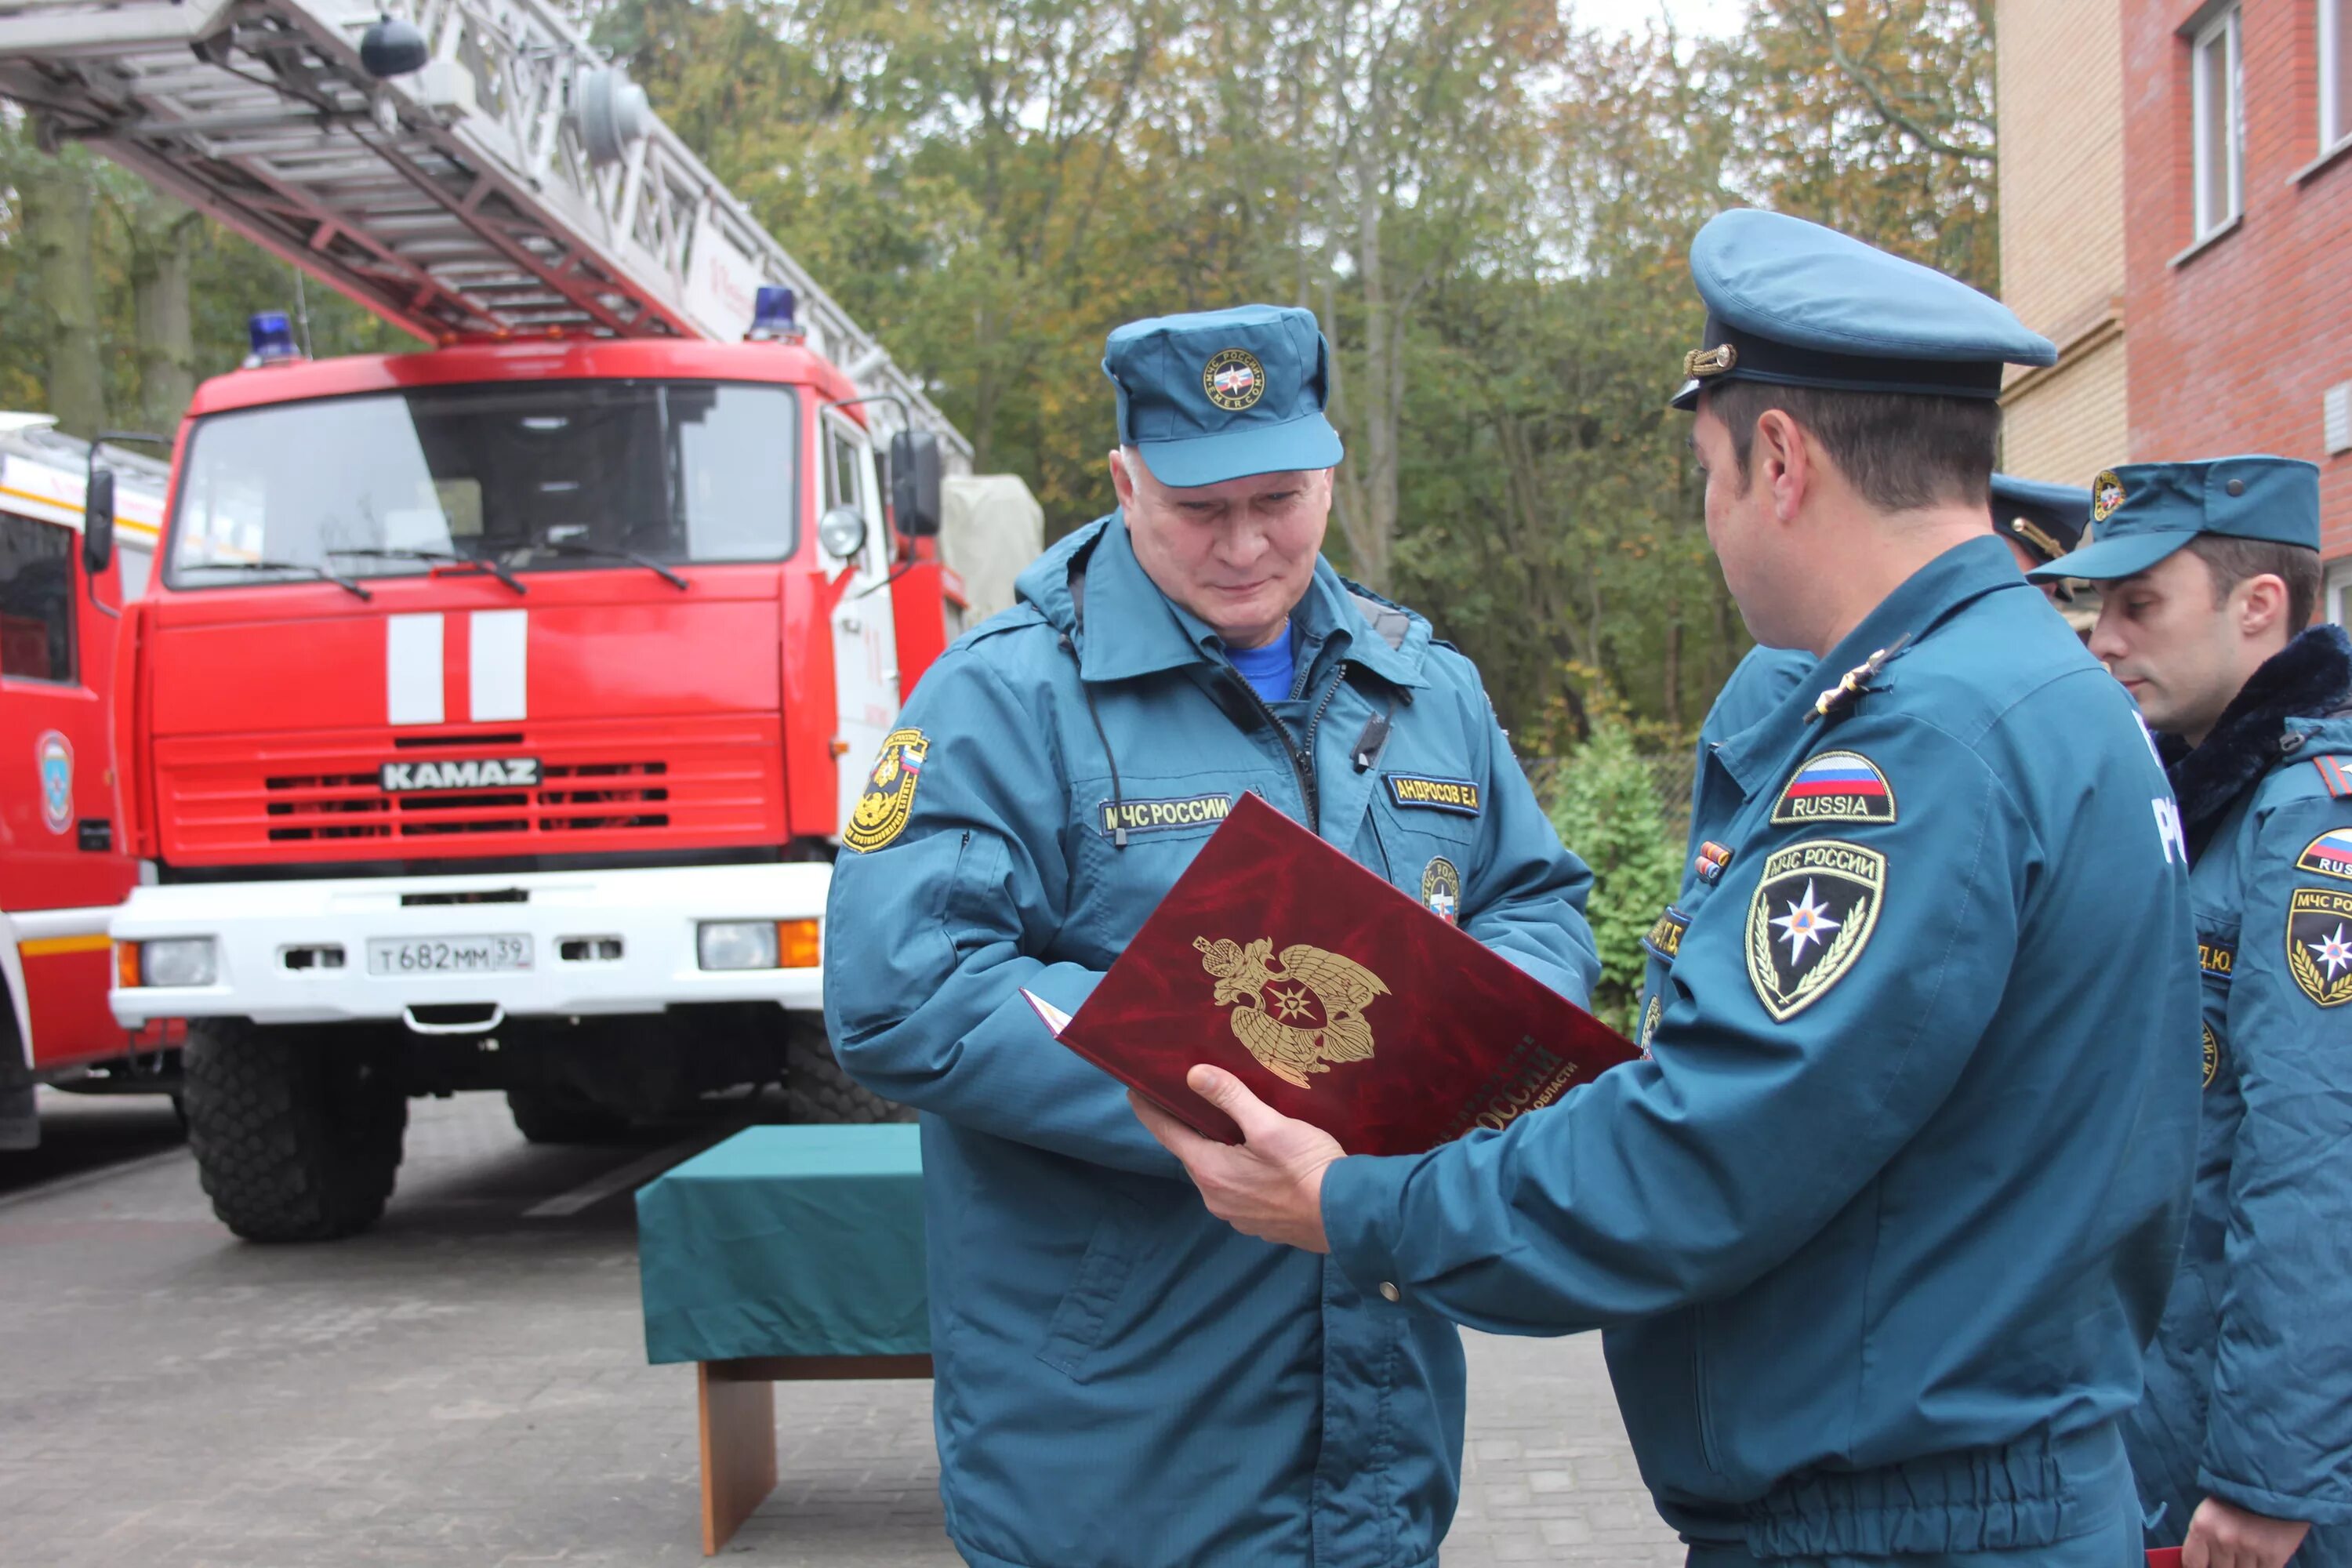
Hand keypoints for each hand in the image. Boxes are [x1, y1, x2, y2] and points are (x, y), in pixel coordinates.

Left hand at [1129, 1065, 1344, 1252]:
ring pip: (1217, 1174)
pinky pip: (1238, 1191)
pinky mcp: (1259, 1224)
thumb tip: (1194, 1075)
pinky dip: (1239, 1171)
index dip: (1150, 1111)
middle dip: (1190, 1128)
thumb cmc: (1308, 1167)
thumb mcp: (1269, 1125)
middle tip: (1191, 1099)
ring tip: (1230, 1125)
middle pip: (1192, 1154)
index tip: (1135, 1092)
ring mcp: (1237, 1216)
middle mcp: (1215, 1198)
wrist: (1348, 1216)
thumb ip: (1230, 1098)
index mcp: (1210, 1171)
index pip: (1167, 1134)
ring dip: (1218, 1151)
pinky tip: (1259, 1160)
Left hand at [2182, 1496, 2310, 1567]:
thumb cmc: (2238, 1497)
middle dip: (2223, 1565)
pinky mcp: (2273, 1557)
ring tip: (2248, 1552)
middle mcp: (2223, 1540)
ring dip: (2244, 1567)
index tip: (2206, 1565)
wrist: (2276, 1483)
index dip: (2199, 1567)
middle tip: (2230, 1555)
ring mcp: (2248, 1550)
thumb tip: (2203, 1563)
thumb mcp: (2211, 1511)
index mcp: (2202, 1526)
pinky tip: (2261, 1559)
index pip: (2193, 1563)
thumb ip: (2205, 1538)